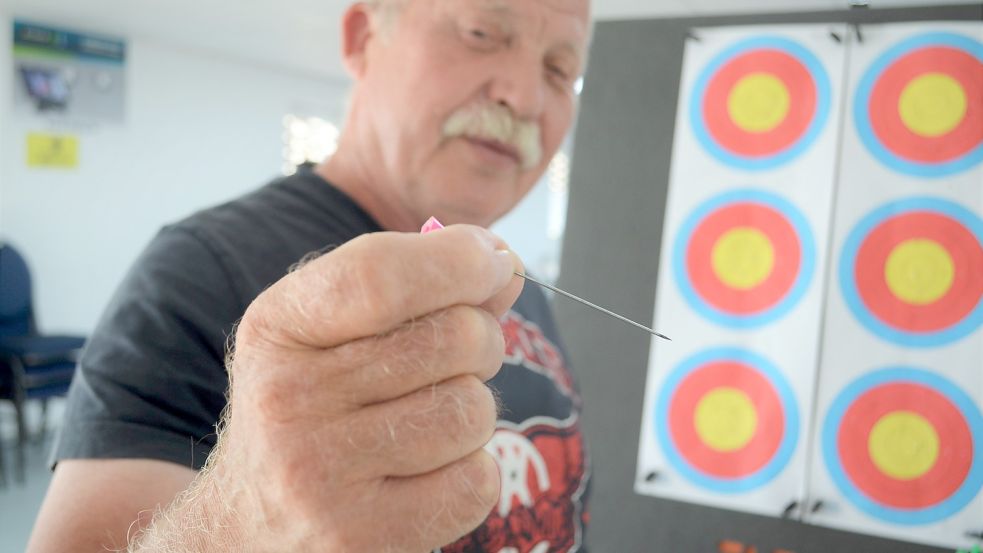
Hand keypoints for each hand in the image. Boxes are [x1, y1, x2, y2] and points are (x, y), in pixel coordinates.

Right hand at [180, 226, 522, 551]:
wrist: (252, 524)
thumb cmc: (311, 409)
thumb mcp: (332, 330)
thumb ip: (415, 286)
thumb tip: (503, 264)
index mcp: (279, 327)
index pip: (379, 276)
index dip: (458, 260)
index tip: (495, 262)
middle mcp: (288, 399)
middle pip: (453, 338)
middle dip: (481, 339)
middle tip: (456, 359)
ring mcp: (321, 476)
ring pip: (472, 410)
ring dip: (472, 411)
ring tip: (429, 422)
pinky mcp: (363, 536)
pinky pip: (477, 481)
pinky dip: (471, 473)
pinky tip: (426, 473)